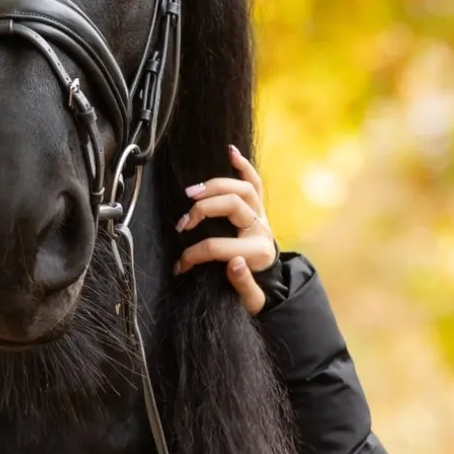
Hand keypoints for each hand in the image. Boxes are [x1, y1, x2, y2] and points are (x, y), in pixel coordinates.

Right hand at [174, 145, 277, 314]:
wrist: (273, 285)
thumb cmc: (257, 291)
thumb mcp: (251, 300)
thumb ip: (242, 283)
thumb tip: (232, 262)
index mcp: (259, 252)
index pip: (219, 246)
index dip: (194, 255)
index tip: (180, 265)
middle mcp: (262, 229)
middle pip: (232, 206)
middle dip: (203, 211)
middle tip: (182, 224)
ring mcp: (261, 215)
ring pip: (242, 189)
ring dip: (215, 186)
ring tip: (192, 193)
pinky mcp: (259, 208)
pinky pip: (254, 181)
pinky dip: (244, 166)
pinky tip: (231, 152)